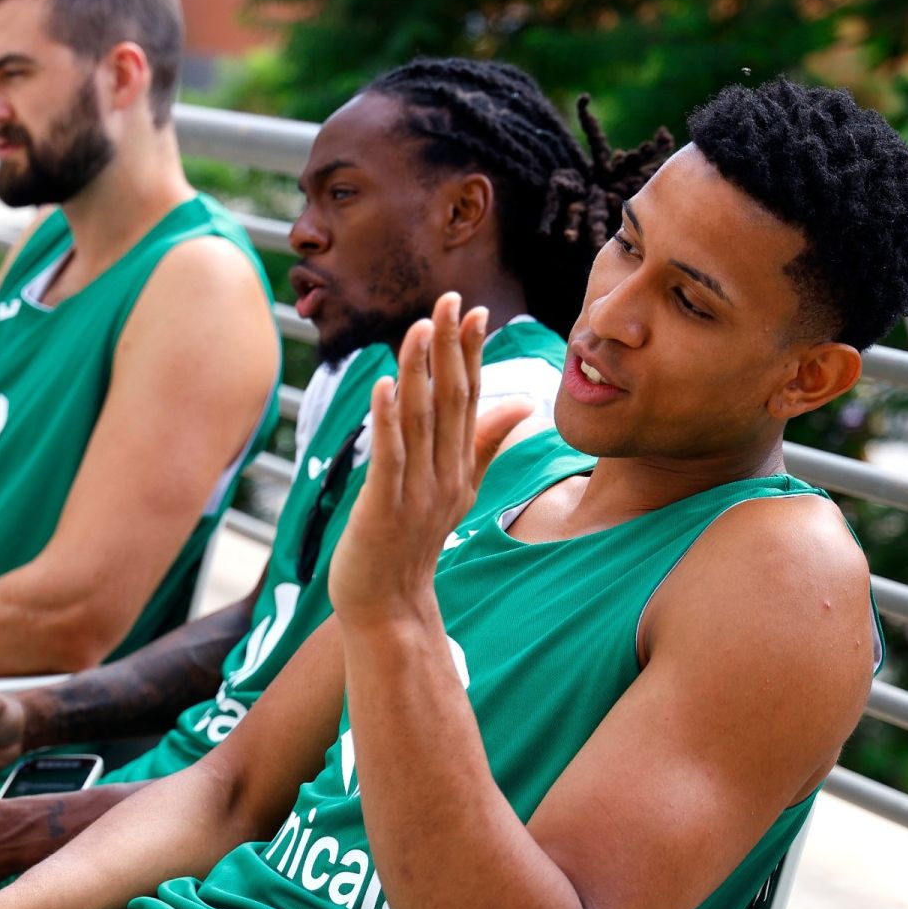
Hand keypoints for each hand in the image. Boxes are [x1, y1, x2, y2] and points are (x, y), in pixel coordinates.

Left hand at [329, 292, 519, 626]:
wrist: (390, 608)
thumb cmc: (414, 544)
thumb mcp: (459, 488)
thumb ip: (487, 443)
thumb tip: (524, 403)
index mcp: (461, 467)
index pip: (471, 399)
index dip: (471, 353)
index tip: (475, 310)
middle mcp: (446, 475)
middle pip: (452, 402)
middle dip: (451, 348)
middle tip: (451, 300)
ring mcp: (417, 493)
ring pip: (421, 422)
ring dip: (420, 372)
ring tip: (419, 328)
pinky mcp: (384, 509)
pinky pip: (388, 458)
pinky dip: (386, 421)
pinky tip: (383, 386)